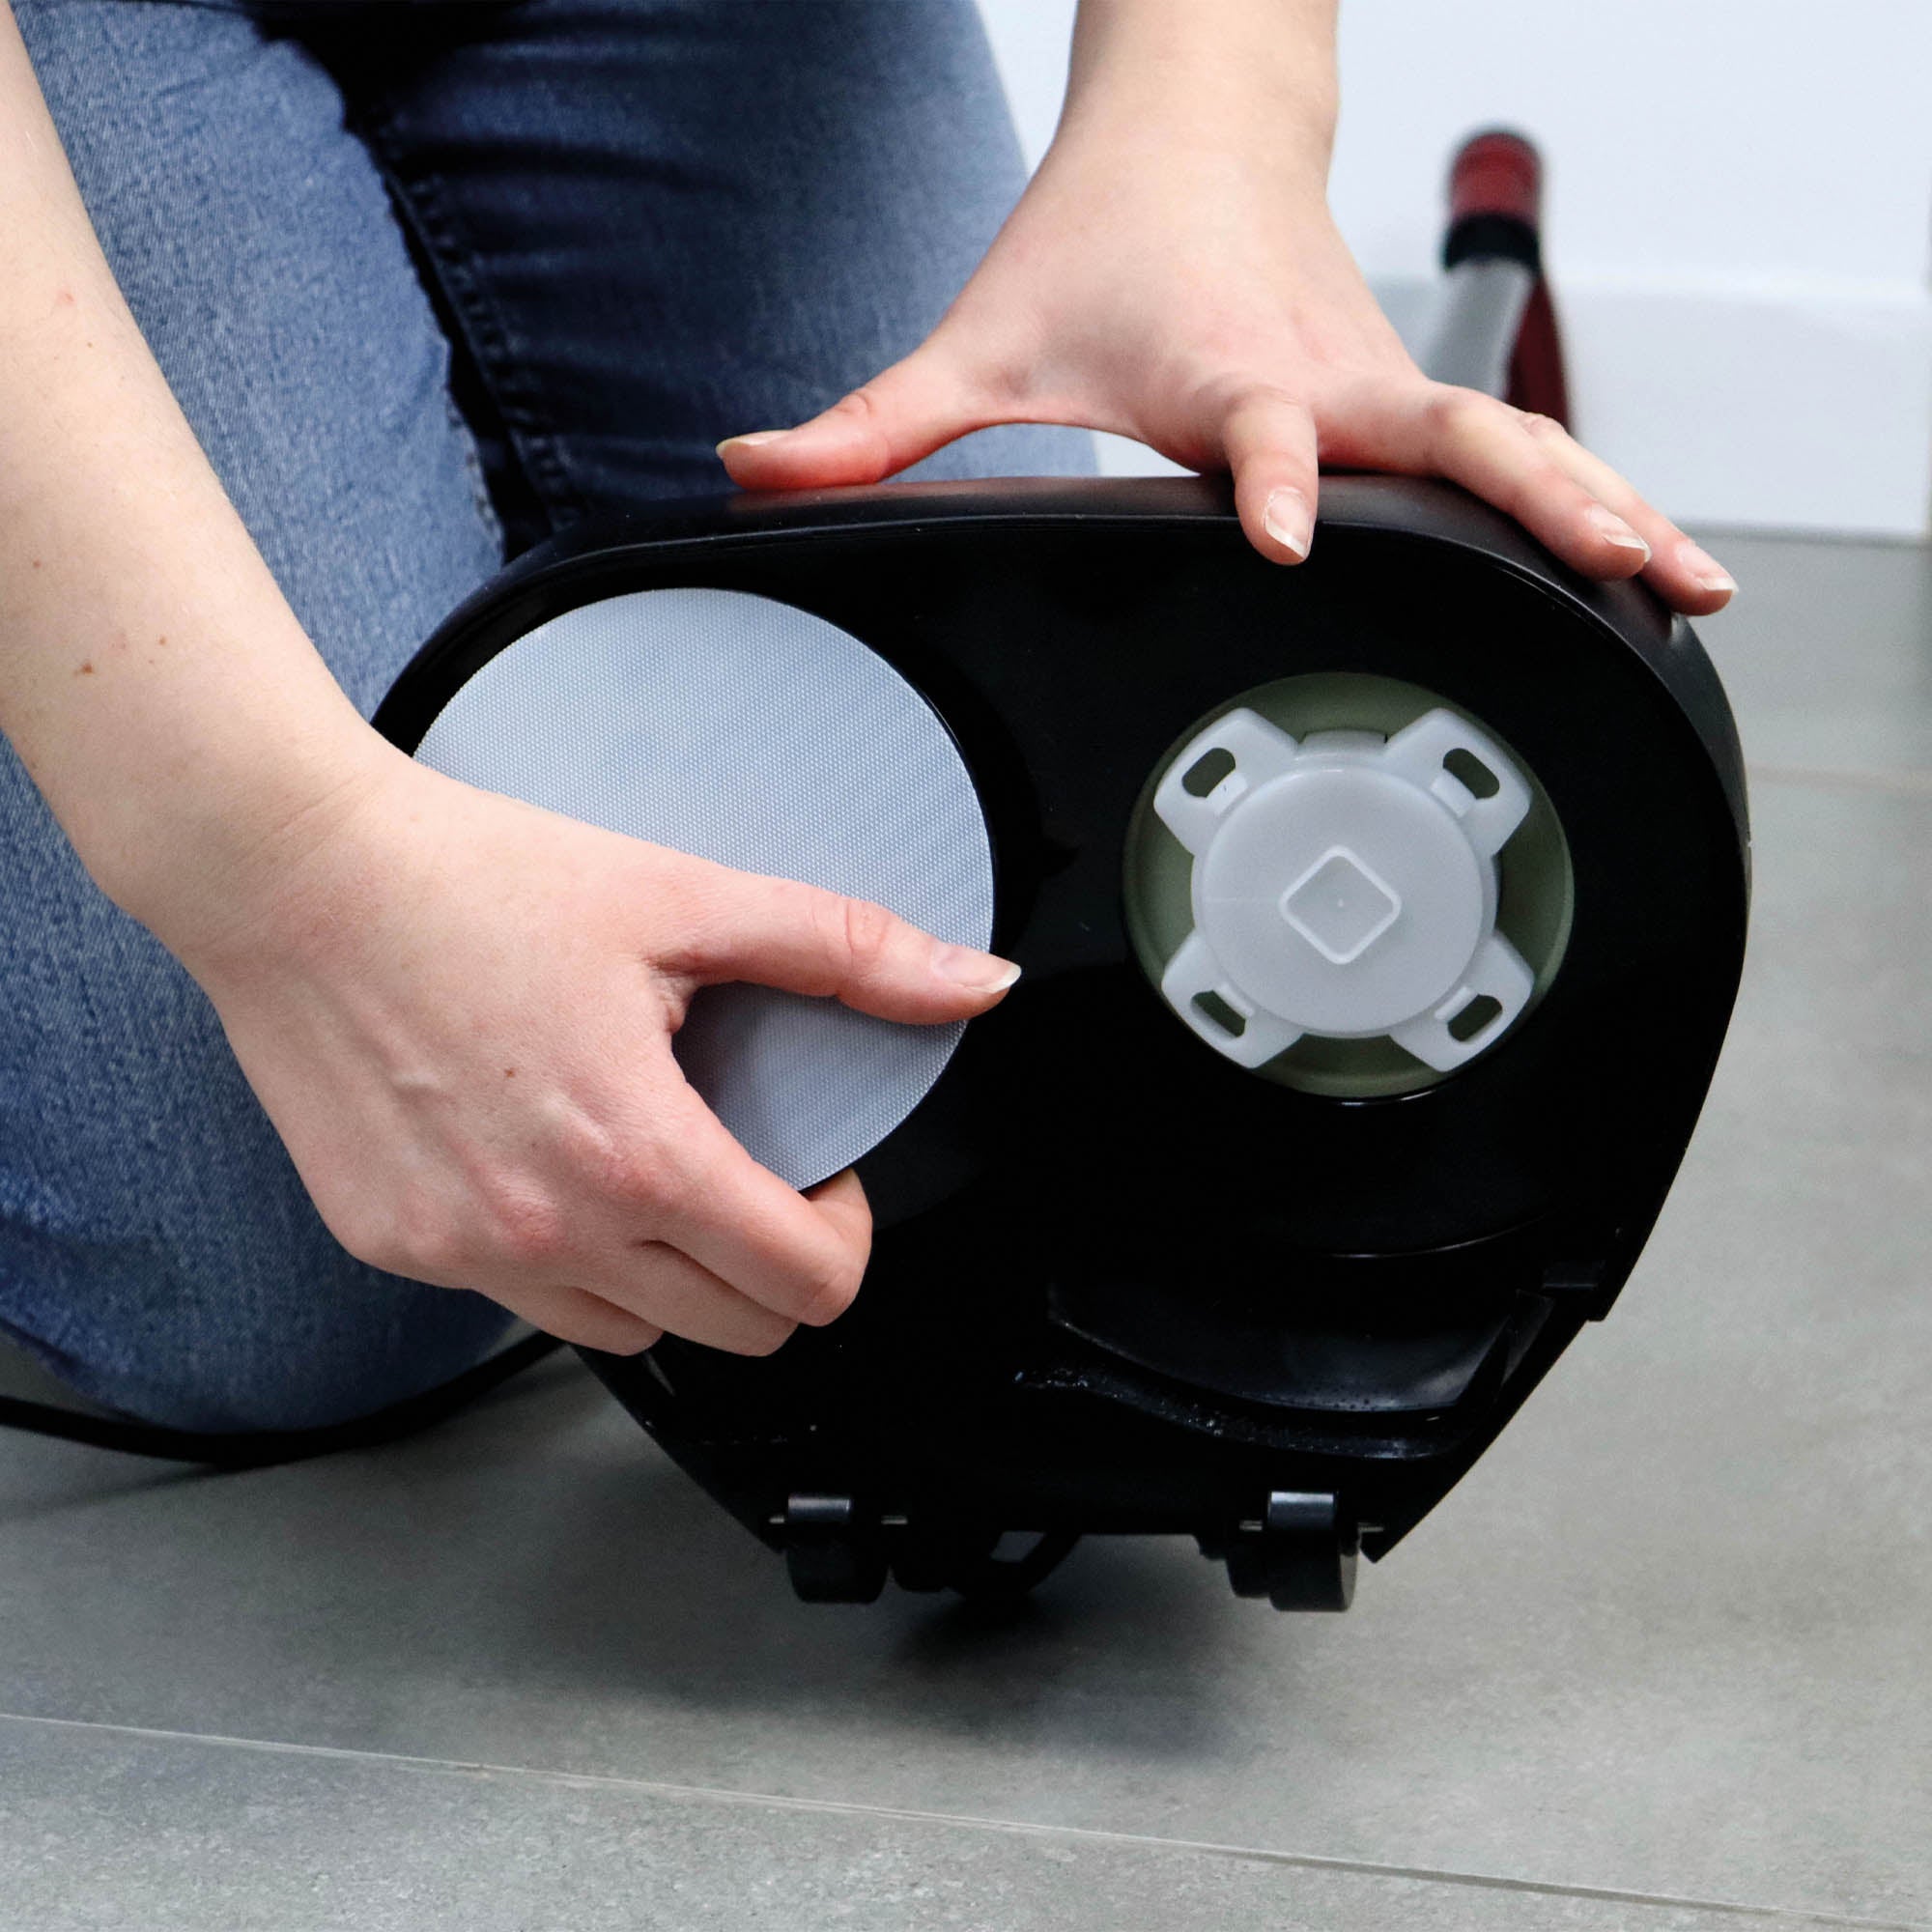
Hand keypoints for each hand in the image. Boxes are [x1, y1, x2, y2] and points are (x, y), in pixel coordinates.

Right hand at [168, 748, 1019, 1356]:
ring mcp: (463, 1256)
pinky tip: (553, 1164)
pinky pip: (527, 1306)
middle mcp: (548, 1234)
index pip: (807, 1289)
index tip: (820, 1171)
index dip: (844, 1234)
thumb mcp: (684, 901)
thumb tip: (978, 984)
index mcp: (639, 1158)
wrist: (293, 877)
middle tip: (750, 1168)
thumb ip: (847, 954)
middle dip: (775, 1263)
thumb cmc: (475, 881)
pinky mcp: (396, 1249)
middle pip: (737, 1333)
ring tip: (650, 1164)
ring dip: (676, 1274)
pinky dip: (570, 1262)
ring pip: (635, 1336)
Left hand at [718, 79, 1734, 615]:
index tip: (1285, 525)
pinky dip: (1585, 503)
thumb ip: (871, 428)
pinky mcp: (1412, 402)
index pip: (1260, 430)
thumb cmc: (1090, 250)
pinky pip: (1516, 454)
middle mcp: (1326, 383)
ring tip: (1689, 587)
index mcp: (1223, 373)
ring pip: (1516, 448)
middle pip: (1451, 442)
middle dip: (1538, 502)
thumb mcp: (974, 345)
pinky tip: (1646, 567)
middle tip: (1619, 566)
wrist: (1188, 140)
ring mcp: (1385, 391)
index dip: (1274, 476)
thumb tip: (749, 473)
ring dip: (1603, 509)